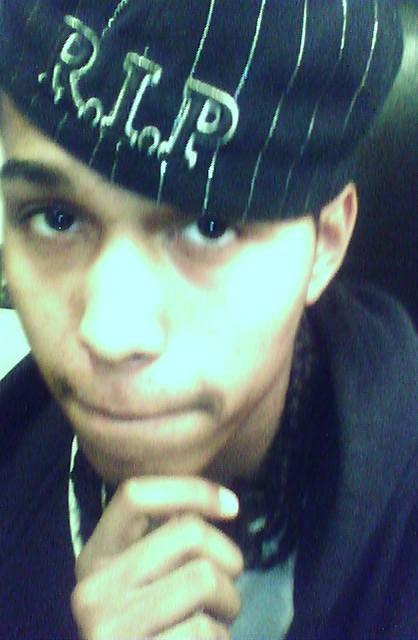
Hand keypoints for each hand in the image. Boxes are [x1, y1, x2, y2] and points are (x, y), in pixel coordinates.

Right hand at [71, 476, 242, 638]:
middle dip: (227, 556)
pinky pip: (205, 629)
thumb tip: (217, 504)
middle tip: (230, 580)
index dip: (191, 490)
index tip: (231, 505)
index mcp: (93, 559)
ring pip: (204, 577)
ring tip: (220, 618)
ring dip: (229, 601)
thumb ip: (162, 545)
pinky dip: (220, 638)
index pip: (135, 494)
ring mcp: (110, 628)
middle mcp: (92, 589)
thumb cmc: (146, 634)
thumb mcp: (139, 584)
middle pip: (187, 533)